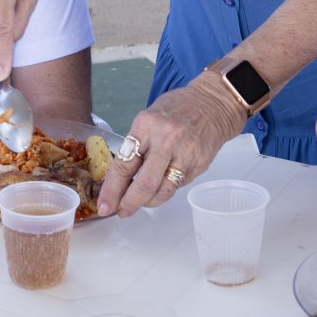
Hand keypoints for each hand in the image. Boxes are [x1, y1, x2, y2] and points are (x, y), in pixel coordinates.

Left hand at [97, 71, 247, 217]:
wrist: (212, 104)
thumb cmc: (175, 109)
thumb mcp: (148, 118)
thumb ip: (136, 145)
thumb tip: (118, 178)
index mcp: (146, 125)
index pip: (124, 164)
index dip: (111, 189)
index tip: (104, 205)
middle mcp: (165, 140)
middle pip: (144, 183)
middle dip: (128, 203)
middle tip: (120, 212)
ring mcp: (184, 153)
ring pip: (162, 191)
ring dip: (147, 203)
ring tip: (139, 204)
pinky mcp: (198, 164)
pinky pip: (177, 185)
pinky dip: (164, 191)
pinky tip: (158, 190)